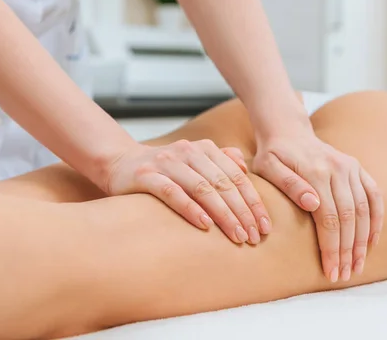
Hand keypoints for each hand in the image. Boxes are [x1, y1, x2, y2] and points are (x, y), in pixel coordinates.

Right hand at [105, 140, 270, 244]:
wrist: (122, 164)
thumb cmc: (166, 169)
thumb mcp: (195, 161)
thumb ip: (220, 161)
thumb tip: (245, 167)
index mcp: (204, 148)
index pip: (236, 176)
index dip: (253, 201)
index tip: (264, 226)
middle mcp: (188, 151)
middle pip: (222, 184)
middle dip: (242, 212)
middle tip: (253, 236)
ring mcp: (166, 162)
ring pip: (202, 188)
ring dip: (222, 214)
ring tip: (236, 235)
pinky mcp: (146, 175)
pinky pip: (172, 192)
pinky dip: (190, 208)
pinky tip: (204, 225)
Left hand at [253, 131, 383, 282]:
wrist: (288, 131)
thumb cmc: (273, 155)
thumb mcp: (267, 167)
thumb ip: (288, 184)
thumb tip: (312, 204)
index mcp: (316, 171)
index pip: (328, 218)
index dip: (332, 248)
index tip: (330, 272)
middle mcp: (338, 168)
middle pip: (348, 217)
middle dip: (348, 250)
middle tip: (344, 275)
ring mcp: (351, 167)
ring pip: (364, 209)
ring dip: (363, 241)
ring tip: (358, 266)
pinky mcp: (357, 168)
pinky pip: (374, 196)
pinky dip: (377, 219)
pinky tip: (373, 241)